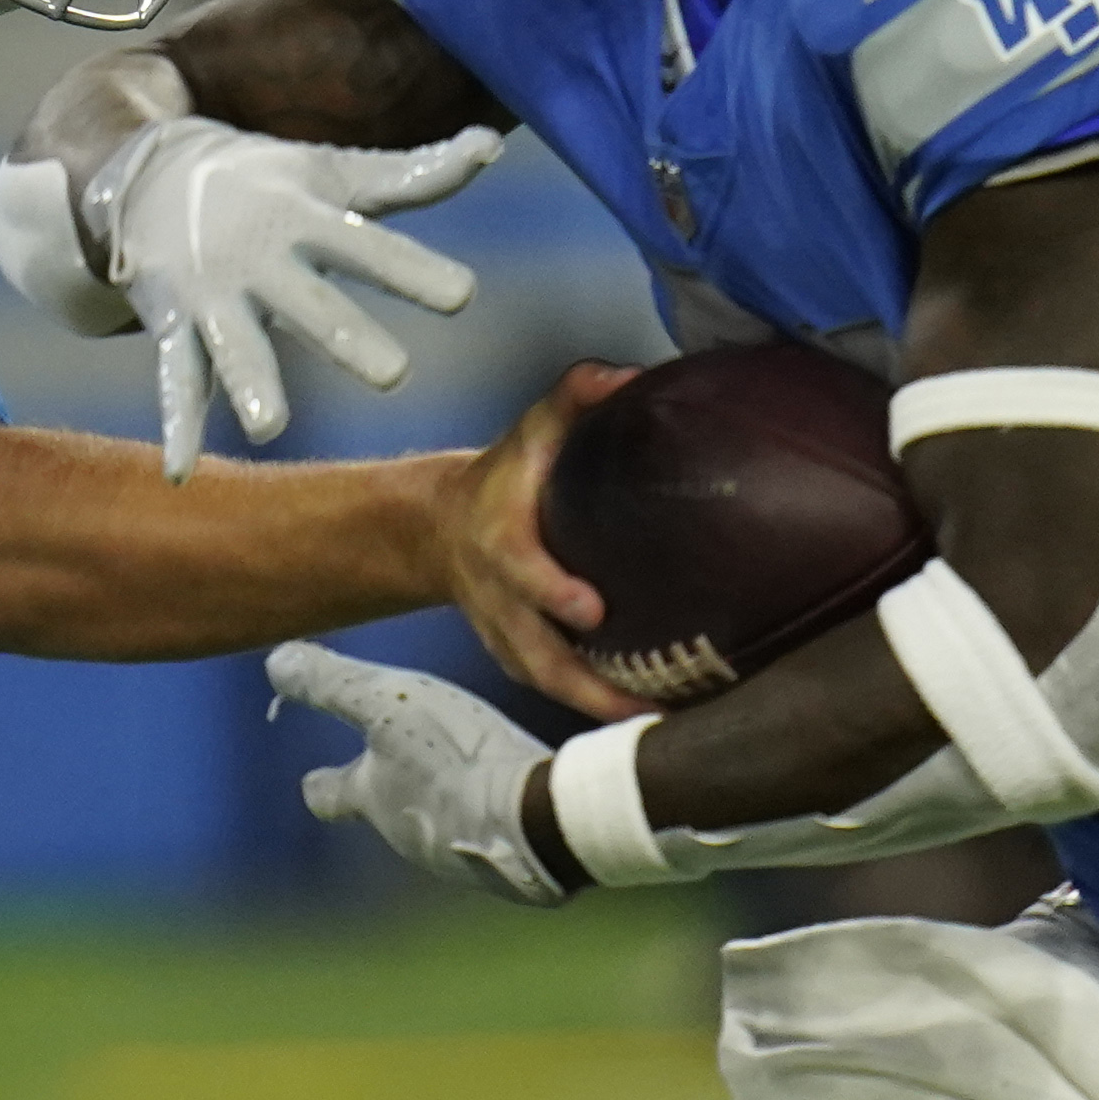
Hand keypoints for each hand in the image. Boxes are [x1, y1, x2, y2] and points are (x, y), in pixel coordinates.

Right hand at [86, 117, 502, 480]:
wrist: (148, 176)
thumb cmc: (268, 182)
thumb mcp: (336, 171)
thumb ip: (415, 175)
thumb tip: (493, 145)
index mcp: (305, 218)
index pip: (368, 246)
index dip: (413, 270)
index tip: (462, 296)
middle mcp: (260, 258)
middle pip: (311, 305)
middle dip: (347, 337)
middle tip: (394, 374)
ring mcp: (213, 296)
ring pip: (237, 348)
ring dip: (252, 385)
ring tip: (271, 428)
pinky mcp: (173, 326)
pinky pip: (177, 381)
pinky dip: (178, 427)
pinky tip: (182, 473)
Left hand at [269, 642, 567, 904]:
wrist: (539, 820)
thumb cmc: (454, 756)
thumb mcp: (385, 704)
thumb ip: (330, 684)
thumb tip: (274, 663)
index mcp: (373, 800)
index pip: (328, 796)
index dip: (320, 782)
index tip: (312, 778)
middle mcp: (409, 836)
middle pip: (389, 809)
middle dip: (390, 787)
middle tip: (400, 762)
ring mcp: (459, 855)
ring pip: (440, 820)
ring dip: (445, 797)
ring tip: (468, 767)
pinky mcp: (511, 861)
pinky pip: (490, 830)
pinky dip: (491, 809)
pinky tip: (515, 789)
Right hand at [439, 361, 641, 722]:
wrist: (440, 529)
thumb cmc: (504, 479)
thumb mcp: (531, 430)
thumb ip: (574, 396)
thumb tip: (627, 378)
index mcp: (501, 543)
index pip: (522, 573)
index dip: (552, 592)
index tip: (592, 609)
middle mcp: (502, 600)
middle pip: (536, 654)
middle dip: (583, 682)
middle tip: (638, 702)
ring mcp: (508, 635)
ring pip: (548, 682)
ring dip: (597, 707)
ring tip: (657, 722)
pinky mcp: (520, 657)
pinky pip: (557, 688)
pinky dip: (595, 707)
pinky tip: (646, 716)